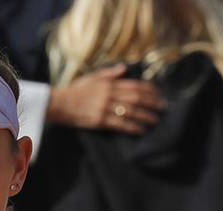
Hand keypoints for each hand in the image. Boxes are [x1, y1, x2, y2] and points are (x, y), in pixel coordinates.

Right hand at [46, 65, 164, 133]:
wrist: (59, 103)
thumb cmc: (75, 90)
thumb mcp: (92, 77)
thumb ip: (109, 73)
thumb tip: (124, 68)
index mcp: (108, 83)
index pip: (134, 85)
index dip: (148, 90)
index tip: (158, 94)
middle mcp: (109, 93)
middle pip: (136, 97)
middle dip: (151, 103)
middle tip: (162, 108)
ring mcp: (105, 107)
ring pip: (131, 111)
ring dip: (145, 116)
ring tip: (155, 121)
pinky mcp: (100, 120)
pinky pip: (120, 124)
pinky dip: (132, 127)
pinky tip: (141, 130)